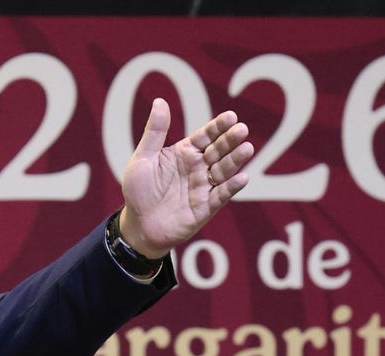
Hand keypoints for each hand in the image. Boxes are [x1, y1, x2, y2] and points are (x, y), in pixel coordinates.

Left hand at [118, 97, 253, 258]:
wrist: (138, 225)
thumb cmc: (138, 191)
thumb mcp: (142, 159)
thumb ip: (154, 133)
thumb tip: (160, 101)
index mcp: (184, 153)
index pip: (205, 136)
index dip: (218, 127)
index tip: (231, 117)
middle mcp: (197, 168)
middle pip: (218, 151)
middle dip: (230, 140)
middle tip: (241, 130)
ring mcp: (203, 187)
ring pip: (223, 170)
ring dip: (235, 160)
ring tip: (247, 148)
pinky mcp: (206, 207)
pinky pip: (221, 196)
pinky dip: (231, 187)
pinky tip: (241, 178)